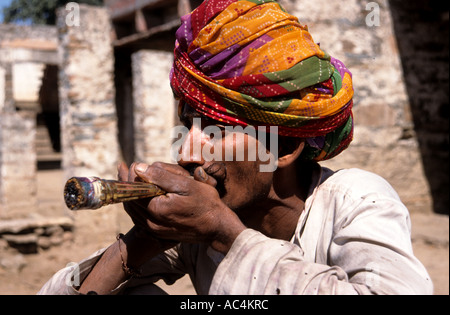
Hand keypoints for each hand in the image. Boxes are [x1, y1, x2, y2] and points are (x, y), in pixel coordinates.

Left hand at [118, 162, 245, 253]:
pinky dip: (136, 205)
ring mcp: (154, 230)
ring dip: (129, 195)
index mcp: (156, 209)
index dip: (129, 176)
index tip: (128, 164)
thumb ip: (161, 176)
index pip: (133, 190)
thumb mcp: (186, 184)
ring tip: (126, 181)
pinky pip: (140, 218)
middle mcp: (151, 222)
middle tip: (122, 170)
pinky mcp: (159, 233)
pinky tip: (137, 197)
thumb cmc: (206, 203)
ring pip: (133, 210)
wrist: (217, 228)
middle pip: (130, 200)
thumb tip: (138, 167)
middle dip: (125, 184)